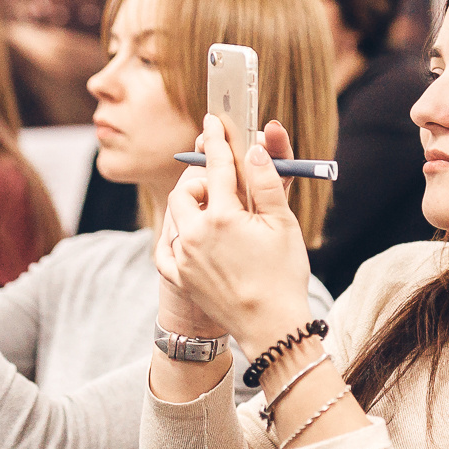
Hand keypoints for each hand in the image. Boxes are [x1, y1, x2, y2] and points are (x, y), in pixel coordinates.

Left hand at [156, 116, 313, 350]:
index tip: (212, 121)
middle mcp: (195, 234)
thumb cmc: (284, 275)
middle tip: (218, 182)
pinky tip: (189, 237)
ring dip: (190, 207)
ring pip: (174, 217)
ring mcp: (184, 258)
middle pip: (185, 190)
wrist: (272, 328)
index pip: (216, 165)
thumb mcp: (283, 224)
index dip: (216, 139)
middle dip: (199, 179)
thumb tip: (255, 147)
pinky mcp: (179, 278)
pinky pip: (165, 249)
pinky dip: (174, 238)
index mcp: (223, 217)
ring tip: (214, 211)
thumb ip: (267, 182)